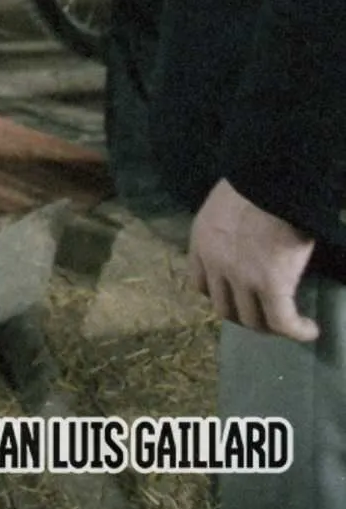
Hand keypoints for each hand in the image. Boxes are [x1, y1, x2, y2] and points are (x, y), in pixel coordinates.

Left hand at [189, 179, 318, 340]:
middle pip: (224, 309)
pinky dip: (297, 331)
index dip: (220, 294)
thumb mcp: (225, 204)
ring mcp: (241, 277)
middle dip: (244, 315)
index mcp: (202, 240)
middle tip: (265, 314)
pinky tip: (310, 330)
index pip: (200, 284)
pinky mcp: (271, 286)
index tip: (237, 296)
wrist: (275, 177)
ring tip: (288, 324)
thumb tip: (245, 242)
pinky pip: (282, 322)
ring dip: (270, 326)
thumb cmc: (256, 181)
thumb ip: (227, 228)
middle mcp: (215, 263)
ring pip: (252, 320)